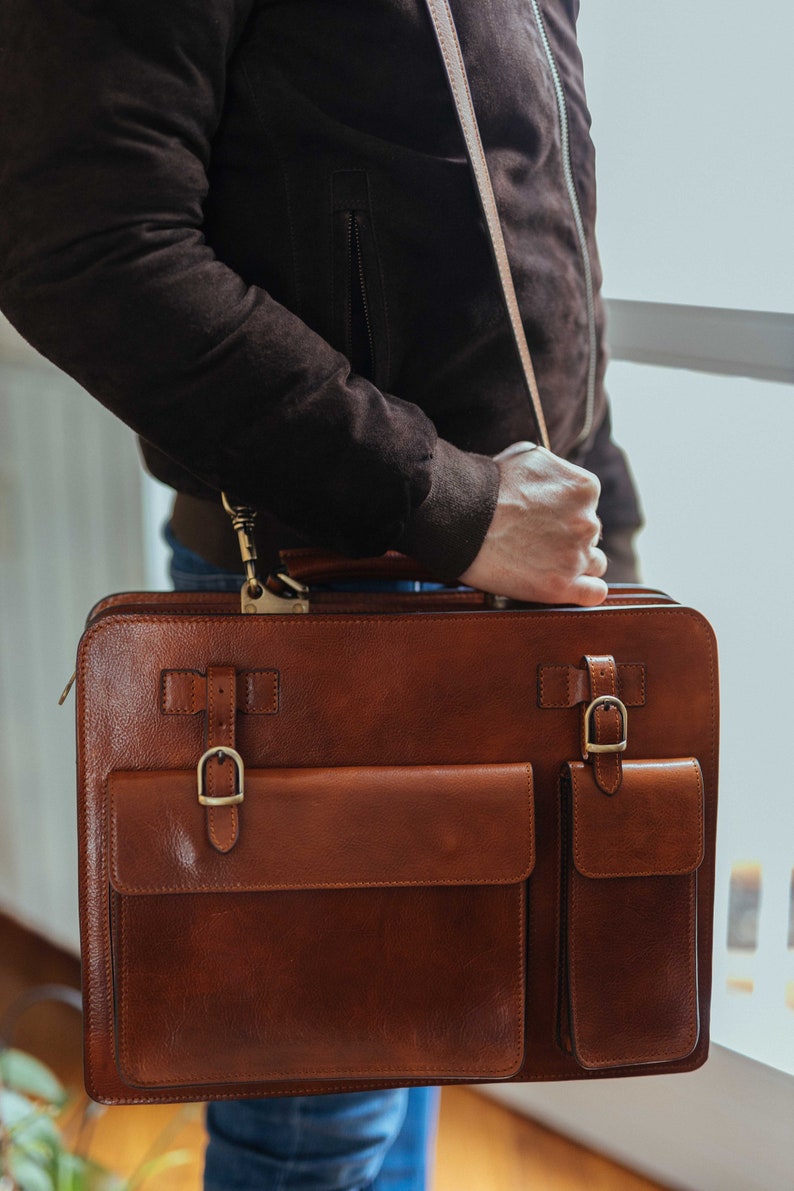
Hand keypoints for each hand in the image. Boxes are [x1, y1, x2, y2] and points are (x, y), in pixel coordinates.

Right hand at [459, 442, 607, 605]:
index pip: (587, 506)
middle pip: (589, 535)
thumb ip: (555, 469)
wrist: (462, 515)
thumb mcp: (529, 455)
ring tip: (542, 561)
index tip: (542, 518)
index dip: (564, 513)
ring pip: (593, 563)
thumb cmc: (488, 484)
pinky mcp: (561, 585)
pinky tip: (568, 586)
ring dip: (574, 563)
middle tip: (536, 539)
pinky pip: (593, 593)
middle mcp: (588, 522)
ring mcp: (576, 556)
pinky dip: (585, 591)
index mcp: (585, 489)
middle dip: (568, 537)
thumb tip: (558, 478)